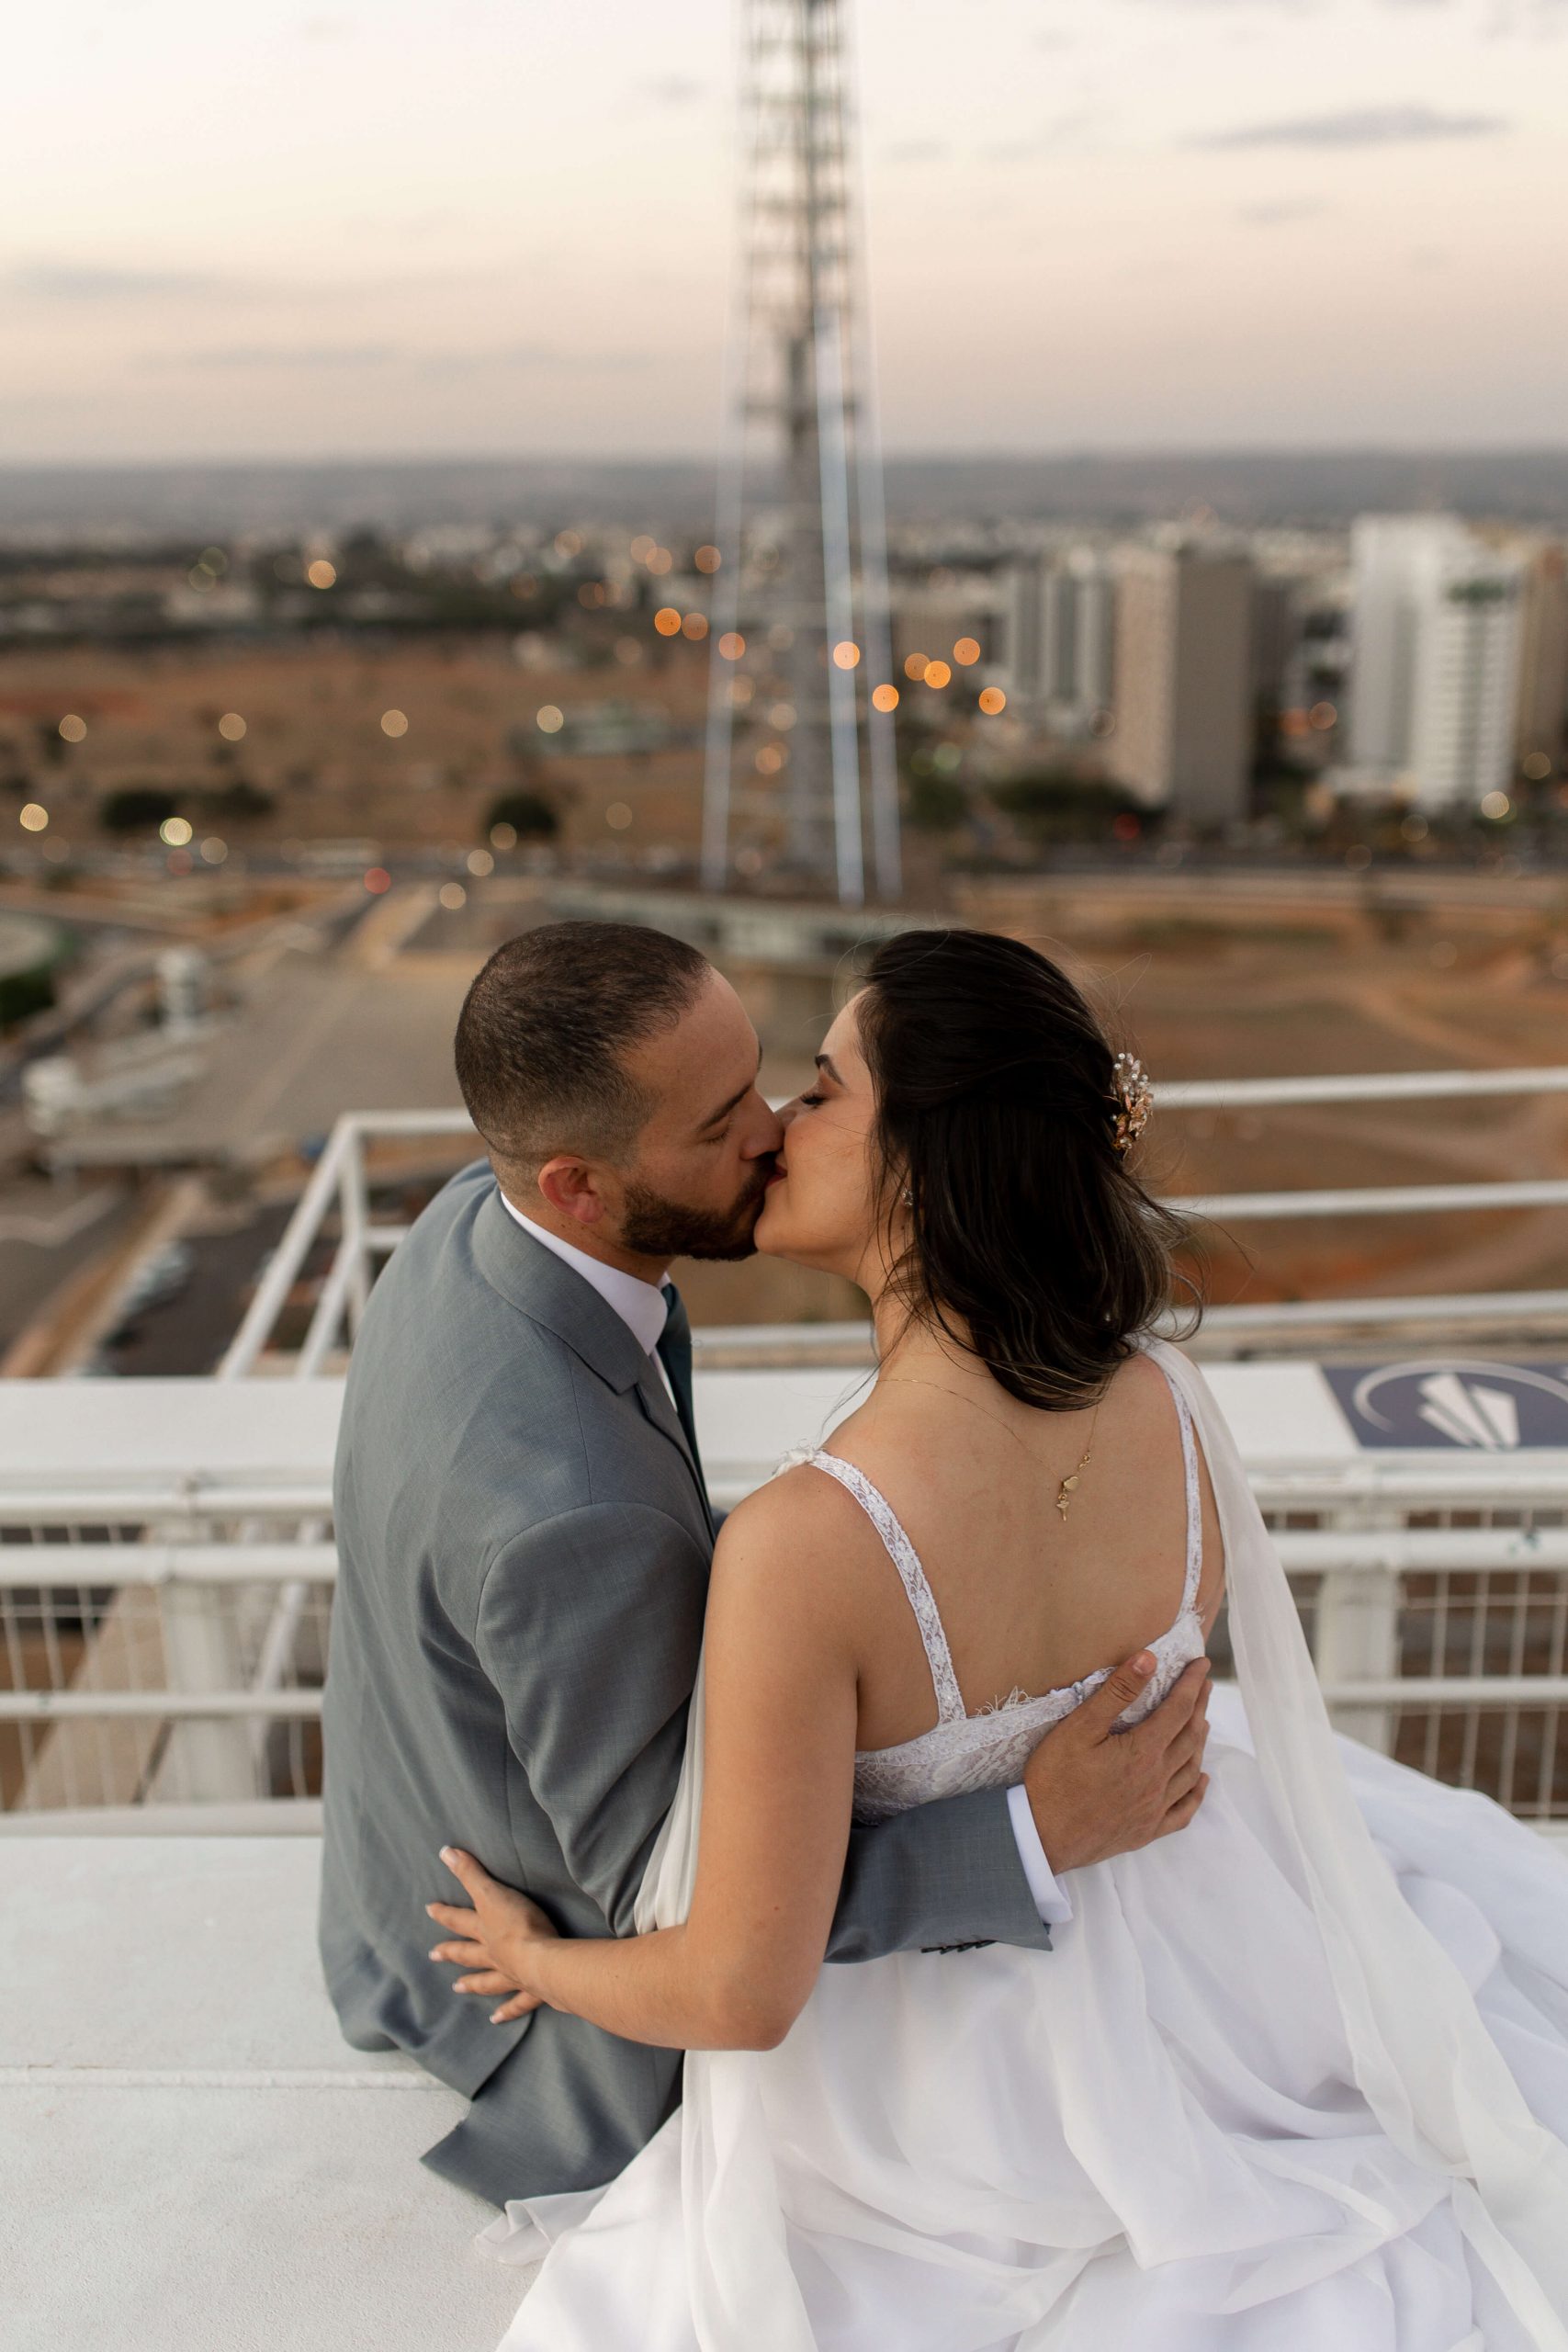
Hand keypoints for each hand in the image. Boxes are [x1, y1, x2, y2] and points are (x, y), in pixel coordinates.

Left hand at [426, 1845, 559, 2023]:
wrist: (543, 1960)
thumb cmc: (521, 1924)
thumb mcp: (494, 1892)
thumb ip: (471, 1872)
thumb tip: (444, 1851)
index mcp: (486, 1930)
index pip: (460, 1919)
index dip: (445, 1913)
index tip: (429, 1909)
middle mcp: (493, 1955)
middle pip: (468, 1953)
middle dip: (452, 1952)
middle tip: (434, 1955)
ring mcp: (511, 1974)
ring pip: (487, 1980)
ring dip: (473, 1983)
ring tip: (458, 1988)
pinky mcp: (532, 1990)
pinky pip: (517, 2003)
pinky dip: (508, 2011)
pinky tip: (497, 2019)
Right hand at [1022, 1655, 1211, 1874]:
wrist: (1041, 1835)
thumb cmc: (1054, 1778)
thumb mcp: (1079, 1727)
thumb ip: (1116, 1692)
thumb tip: (1148, 1660)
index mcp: (1142, 1752)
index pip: (1178, 1709)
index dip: (1192, 1684)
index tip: (1201, 1664)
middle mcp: (1156, 1780)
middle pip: (1189, 1737)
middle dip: (1199, 1707)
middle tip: (1205, 1686)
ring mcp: (1154, 1809)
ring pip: (1190, 1770)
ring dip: (1200, 1742)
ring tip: (1202, 1722)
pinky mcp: (1147, 1831)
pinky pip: (1183, 1811)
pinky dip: (1196, 1793)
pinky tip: (1200, 1780)